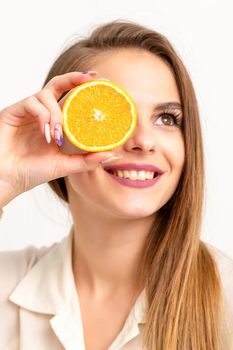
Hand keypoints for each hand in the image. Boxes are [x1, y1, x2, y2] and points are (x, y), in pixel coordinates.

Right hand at [0, 72, 115, 203]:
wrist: (9, 179)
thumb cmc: (32, 171)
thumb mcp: (65, 166)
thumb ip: (87, 160)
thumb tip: (111, 155)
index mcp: (54, 122)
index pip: (71, 98)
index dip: (84, 88)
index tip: (103, 82)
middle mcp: (42, 113)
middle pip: (58, 84)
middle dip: (75, 78)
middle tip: (91, 78)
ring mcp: (27, 111)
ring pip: (46, 94)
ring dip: (56, 113)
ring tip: (57, 134)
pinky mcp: (13, 112)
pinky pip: (32, 103)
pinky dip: (42, 116)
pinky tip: (45, 134)